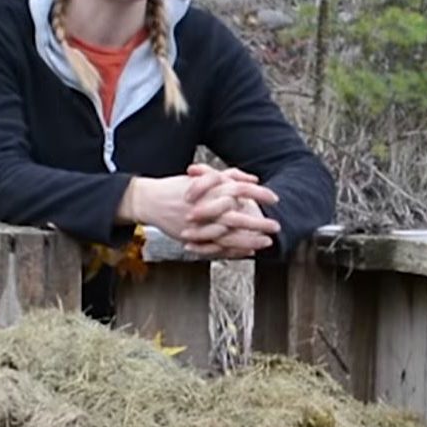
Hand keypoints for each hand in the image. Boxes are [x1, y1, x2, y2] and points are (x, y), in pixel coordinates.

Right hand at [118, 164, 281, 257]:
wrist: (150, 200)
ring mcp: (199, 223)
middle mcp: (205, 205)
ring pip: (229, 234)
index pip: (240, 189)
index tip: (275, 199)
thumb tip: (253, 179)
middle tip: (276, 226)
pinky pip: (217, 246)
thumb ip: (229, 176)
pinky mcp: (194, 236)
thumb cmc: (178, 187)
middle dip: (258, 222)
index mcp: (209, 189)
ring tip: (266, 242)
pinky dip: (234, 249)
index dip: (259, 194)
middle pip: (237, 215)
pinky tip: (248, 250)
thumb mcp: (204, 177)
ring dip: (249, 239)